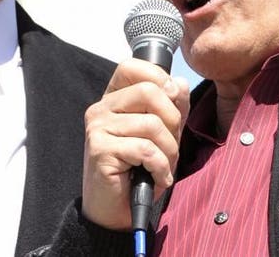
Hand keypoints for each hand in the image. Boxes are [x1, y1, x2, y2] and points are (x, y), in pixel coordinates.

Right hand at [81, 59, 190, 229]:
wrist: (116, 211)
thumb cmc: (138, 171)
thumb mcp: (163, 134)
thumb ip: (172, 107)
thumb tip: (180, 83)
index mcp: (114, 99)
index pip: (132, 67)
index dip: (158, 78)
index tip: (173, 99)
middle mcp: (101, 108)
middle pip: (148, 92)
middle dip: (172, 120)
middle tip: (171, 144)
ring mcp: (98, 128)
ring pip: (151, 124)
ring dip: (169, 150)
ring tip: (164, 166)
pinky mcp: (100, 149)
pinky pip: (145, 149)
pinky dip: (161, 167)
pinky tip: (158, 177)